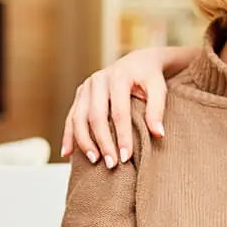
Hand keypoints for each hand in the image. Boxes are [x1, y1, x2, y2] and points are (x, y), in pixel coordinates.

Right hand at [60, 47, 175, 166]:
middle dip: (102, 142)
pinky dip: (68, 135)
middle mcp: (98, 80)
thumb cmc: (149, 78)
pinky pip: (71, 117)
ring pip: (79, 117)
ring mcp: (86, 87)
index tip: (126, 157)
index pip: (118, 112)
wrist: (138, 62)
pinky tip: (67, 153)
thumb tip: (158, 134)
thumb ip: (157, 109)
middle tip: (111, 164)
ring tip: (94, 161)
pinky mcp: (80, 94)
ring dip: (84, 141)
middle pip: (96, 116)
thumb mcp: (159, 88)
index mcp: (118, 77)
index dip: (122, 136)